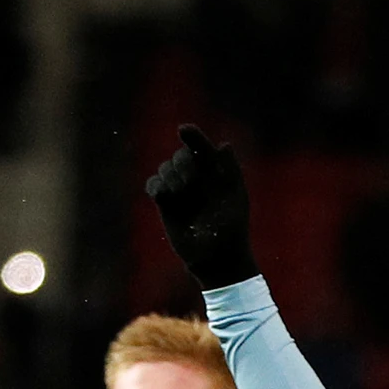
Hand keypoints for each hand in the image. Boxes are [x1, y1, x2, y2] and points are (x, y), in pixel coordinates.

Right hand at [146, 124, 258, 289]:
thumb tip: (224, 145)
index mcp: (215, 173)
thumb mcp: (235, 199)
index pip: (201, 147)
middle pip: (180, 156)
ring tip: (179, 192)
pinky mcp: (166, 203)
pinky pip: (153, 185)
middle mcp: (197, 178)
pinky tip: (163, 195)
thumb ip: (230, 171)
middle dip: (182, 164)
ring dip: (170, 176)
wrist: (217, 258)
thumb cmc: (231, 229)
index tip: (184, 130)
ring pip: (165, 168)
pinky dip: (156, 186)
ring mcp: (180, 190)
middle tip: (189, 181)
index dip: (193, 137)